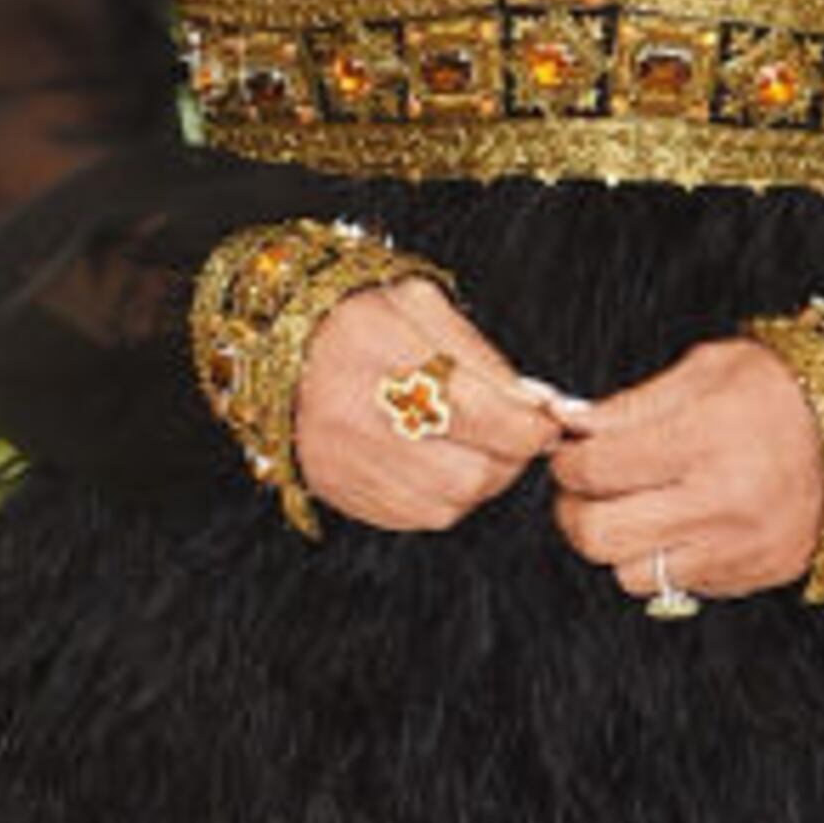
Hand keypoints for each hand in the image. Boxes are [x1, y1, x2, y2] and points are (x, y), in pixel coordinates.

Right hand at [294, 282, 573, 532]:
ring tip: (472, 444)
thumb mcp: (420, 306)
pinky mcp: (338, 489)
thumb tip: (537, 408)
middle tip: (510, 434)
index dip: (529, 428)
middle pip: (470, 472)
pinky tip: (435, 460)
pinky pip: (417, 516)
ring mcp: (343, 458)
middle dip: (508, 459)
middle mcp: (354, 407)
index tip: (545, 423)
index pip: (480, 411)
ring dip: (478, 479)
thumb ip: (483, 357)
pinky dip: (442, 495)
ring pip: (449, 502)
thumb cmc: (357, 321)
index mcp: (378, 343)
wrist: (278, 349)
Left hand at [545, 337, 823, 609]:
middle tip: (583, 490)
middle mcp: (721, 501)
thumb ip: (631, 405)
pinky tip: (679, 526)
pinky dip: (666, 560)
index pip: (596, 469)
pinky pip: (680, 586)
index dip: (567, 461)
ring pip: (631, 574)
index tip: (570, 453)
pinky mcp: (756, 573)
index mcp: (704, 439)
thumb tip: (568, 424)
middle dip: (574, 511)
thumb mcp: (706, 371)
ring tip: (633, 509)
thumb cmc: (781, 392)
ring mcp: (740, 546)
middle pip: (600, 534)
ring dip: (619, 543)